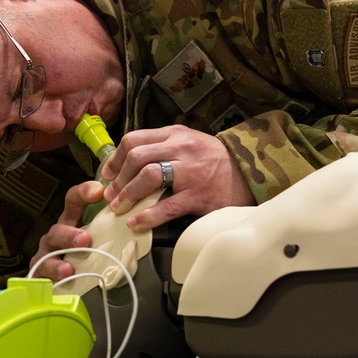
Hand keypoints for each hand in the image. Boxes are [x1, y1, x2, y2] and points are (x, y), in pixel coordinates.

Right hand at [28, 180, 104, 279]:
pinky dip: (52, 273)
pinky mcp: (41, 270)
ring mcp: (47, 252)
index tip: (99, 192)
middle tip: (85, 240)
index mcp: (72, 221)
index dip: (84, 193)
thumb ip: (114, 230)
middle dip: (71, 234)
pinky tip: (63, 276)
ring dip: (60, 259)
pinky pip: (42, 270)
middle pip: (60, 228)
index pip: (74, 200)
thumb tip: (138, 222)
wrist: (71, 281)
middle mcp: (58, 234)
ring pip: (50, 249)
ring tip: (70, 266)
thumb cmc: (88, 255)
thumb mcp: (101, 240)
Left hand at [100, 125, 254, 231]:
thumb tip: (127, 163)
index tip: (108, 175)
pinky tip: (136, 222)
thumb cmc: (214, 162)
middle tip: (111, 196)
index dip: (115, 159)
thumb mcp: (189, 143)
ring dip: (128, 194)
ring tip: (120, 208)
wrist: (249, 174)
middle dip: (118, 179)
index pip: (135, 140)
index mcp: (176, 134)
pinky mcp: (199, 196)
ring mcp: (192, 172)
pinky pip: (167, 206)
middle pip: (137, 157)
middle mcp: (182, 149)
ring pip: (149, 176)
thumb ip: (162, 146)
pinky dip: (147, 216)